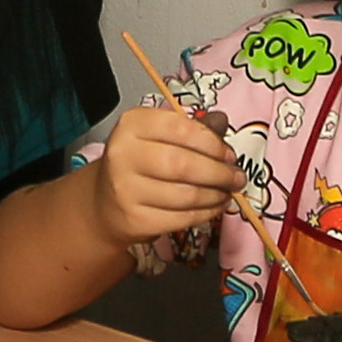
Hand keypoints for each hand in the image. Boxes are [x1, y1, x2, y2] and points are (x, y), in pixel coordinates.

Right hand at [87, 101, 241, 251]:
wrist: (105, 202)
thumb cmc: (139, 163)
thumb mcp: (159, 136)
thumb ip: (191, 129)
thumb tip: (222, 122)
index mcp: (132, 124)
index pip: (181, 128)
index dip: (212, 143)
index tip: (229, 154)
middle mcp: (124, 154)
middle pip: (183, 164)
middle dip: (219, 173)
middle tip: (236, 178)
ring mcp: (126, 189)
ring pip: (185, 194)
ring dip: (215, 195)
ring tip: (226, 192)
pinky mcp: (135, 219)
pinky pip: (181, 217)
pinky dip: (205, 213)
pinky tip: (214, 206)